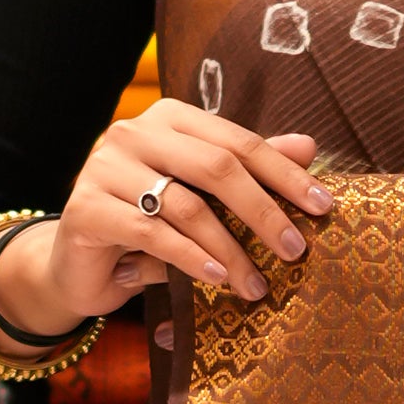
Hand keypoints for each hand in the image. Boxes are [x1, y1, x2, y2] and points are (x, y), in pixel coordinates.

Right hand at [0, 98, 336, 336]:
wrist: (78, 264)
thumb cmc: (149, 226)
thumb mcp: (204, 198)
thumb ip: (249, 170)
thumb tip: (309, 146)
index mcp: (170, 118)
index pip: (238, 141)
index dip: (284, 173)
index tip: (324, 207)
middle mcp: (134, 132)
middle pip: (216, 166)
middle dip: (263, 211)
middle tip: (295, 250)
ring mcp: (104, 166)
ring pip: (186, 205)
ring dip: (230, 249)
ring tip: (256, 284)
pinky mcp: (85, 207)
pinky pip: (151, 233)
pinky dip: (191, 258)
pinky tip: (217, 278)